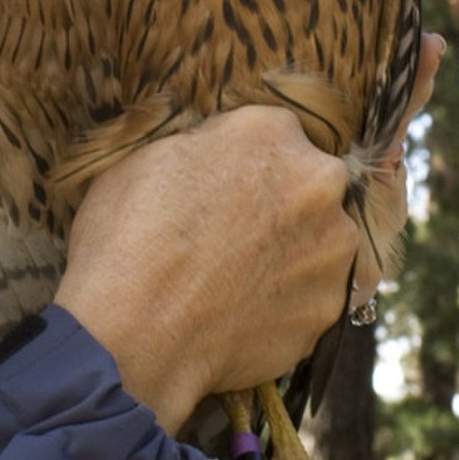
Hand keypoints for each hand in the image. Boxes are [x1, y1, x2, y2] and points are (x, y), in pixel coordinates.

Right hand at [55, 33, 444, 432]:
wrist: (134, 337)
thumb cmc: (125, 241)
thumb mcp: (148, 161)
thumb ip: (205, 146)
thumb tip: (220, 149)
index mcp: (272, 131)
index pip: (292, 125)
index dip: (278, 144)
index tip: (330, 121)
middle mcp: (321, 181)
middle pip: (323, 181)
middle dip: (292, 200)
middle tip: (243, 228)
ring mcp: (334, 251)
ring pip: (326, 240)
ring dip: (296, 252)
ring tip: (233, 278)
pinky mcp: (330, 312)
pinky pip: (316, 295)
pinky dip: (287, 300)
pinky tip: (239, 312)